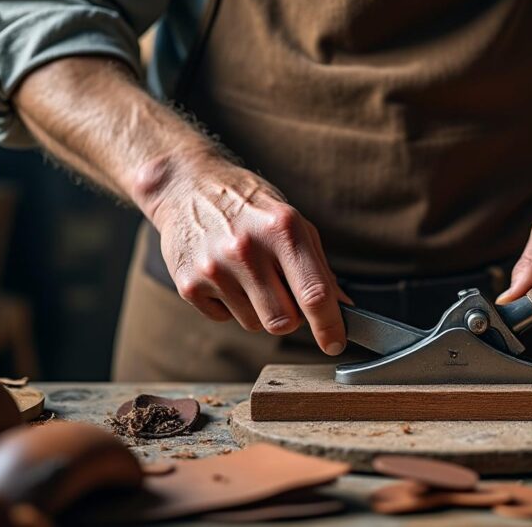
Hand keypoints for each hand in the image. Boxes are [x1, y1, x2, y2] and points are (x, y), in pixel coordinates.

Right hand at [134, 151, 350, 354]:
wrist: (188, 187)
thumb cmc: (250, 206)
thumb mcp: (293, 222)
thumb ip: (319, 267)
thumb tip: (343, 308)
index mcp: (282, 229)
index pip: (314, 293)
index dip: (329, 325)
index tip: (335, 343)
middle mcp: (246, 248)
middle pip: (283, 321)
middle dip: (291, 317)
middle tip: (284, 293)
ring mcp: (214, 268)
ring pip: (254, 324)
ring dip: (259, 310)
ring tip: (249, 275)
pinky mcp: (189, 284)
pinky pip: (224, 319)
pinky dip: (230, 306)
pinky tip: (226, 276)